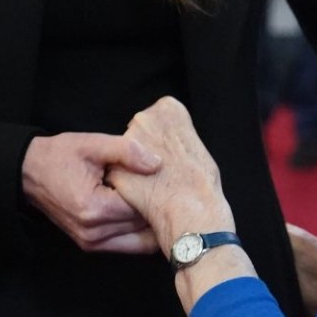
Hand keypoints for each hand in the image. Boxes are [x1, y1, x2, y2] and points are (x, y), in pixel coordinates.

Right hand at [22, 132, 161, 253]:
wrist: (30, 173)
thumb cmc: (60, 156)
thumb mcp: (93, 144)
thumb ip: (126, 151)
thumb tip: (157, 163)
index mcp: (93, 208)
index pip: (141, 207)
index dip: (158, 192)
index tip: (170, 179)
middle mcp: (92, 232)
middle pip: (142, 226)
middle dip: (159, 209)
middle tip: (175, 191)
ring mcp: (90, 242)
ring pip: (138, 240)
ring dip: (151, 222)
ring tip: (164, 202)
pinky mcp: (90, 245)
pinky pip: (126, 245)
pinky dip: (139, 232)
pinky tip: (148, 213)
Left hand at [106, 97, 232, 255]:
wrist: (192, 208)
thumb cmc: (201, 180)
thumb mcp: (195, 144)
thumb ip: (174, 136)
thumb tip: (165, 144)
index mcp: (168, 108)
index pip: (158, 116)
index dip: (162, 138)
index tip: (171, 153)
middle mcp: (144, 118)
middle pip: (138, 133)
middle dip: (143, 151)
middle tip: (161, 172)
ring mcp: (127, 141)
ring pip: (125, 156)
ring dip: (132, 168)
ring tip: (154, 185)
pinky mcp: (115, 166)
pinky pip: (117, 175)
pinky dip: (125, 185)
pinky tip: (142, 195)